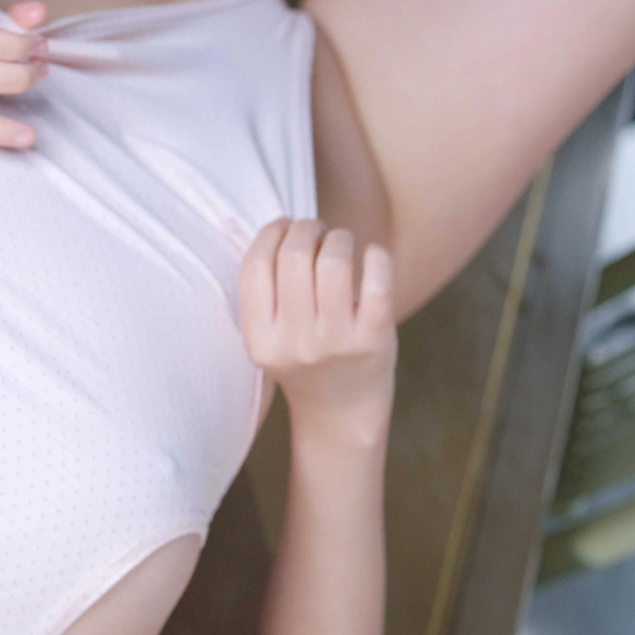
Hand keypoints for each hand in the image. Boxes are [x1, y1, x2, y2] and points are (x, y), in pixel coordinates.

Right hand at [239, 220, 396, 443]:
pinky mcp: (374, 340)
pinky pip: (378, 282)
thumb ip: (266, 290)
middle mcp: (295, 344)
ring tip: (341, 243)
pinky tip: (372, 255)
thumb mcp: (270, 336)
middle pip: (293, 256)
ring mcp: (336, 343)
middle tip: (316, 231)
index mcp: (261, 340)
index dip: (270, 233)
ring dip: (338, 238)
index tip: (284, 227)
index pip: (255, 266)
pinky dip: (376, 257)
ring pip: (333, 261)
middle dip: (306, 228)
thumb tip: (279, 225)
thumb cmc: (305, 358)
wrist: (341, 410)